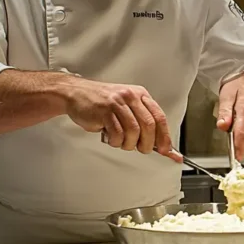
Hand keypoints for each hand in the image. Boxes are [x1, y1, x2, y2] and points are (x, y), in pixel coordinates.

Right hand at [62, 77, 181, 160]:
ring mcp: (117, 103)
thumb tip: (159, 144)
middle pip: (149, 125)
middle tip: (142, 149)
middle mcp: (131, 96)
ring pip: (133, 131)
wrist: (76, 93)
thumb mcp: (126, 106)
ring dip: (129, 144)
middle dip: (148, 143)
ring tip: (122, 143)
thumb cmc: (102, 103)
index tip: (167, 151)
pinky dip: (116, 141)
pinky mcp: (104, 111)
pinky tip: (111, 138)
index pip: (159, 117)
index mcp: (140, 95)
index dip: (165, 136)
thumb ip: (142, 122)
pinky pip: (117, 133)